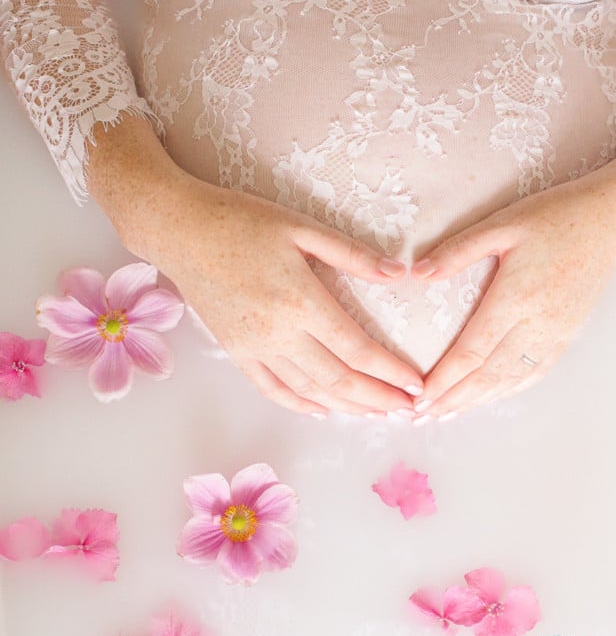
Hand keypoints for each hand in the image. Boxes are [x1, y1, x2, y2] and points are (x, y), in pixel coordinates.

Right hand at [156, 174, 427, 415]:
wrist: (179, 230)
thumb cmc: (241, 221)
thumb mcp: (301, 227)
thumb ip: (353, 254)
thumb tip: (400, 275)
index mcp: (300, 300)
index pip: (357, 349)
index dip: (390, 372)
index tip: (416, 384)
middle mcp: (278, 333)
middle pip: (338, 379)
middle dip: (377, 398)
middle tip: (407, 409)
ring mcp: (253, 347)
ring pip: (308, 390)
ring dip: (346, 406)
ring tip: (377, 414)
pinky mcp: (236, 352)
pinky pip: (272, 389)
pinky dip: (300, 404)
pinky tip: (322, 411)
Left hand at [409, 151, 615, 418]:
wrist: (611, 219)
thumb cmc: (555, 216)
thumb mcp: (502, 223)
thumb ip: (458, 250)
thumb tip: (417, 273)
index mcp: (516, 299)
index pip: (472, 352)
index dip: (444, 380)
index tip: (419, 398)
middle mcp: (537, 325)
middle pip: (488, 375)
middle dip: (453, 400)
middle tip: (422, 418)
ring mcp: (555, 334)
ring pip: (510, 380)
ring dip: (476, 401)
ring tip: (447, 415)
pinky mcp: (567, 335)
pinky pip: (534, 373)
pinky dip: (507, 390)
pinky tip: (489, 397)